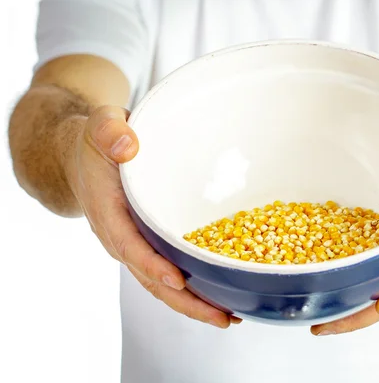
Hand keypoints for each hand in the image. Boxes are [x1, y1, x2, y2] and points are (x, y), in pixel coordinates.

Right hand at [65, 106, 239, 327]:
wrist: (85, 158)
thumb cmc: (98, 143)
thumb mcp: (100, 125)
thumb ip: (109, 132)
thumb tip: (127, 145)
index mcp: (108, 212)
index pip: (129, 244)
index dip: (152, 265)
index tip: (178, 281)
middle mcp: (120, 237)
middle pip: (150, 278)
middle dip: (185, 301)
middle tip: (221, 317)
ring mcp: (135, 245)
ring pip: (161, 284)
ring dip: (193, 303)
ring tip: (229, 317)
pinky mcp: (149, 243)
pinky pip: (168, 270)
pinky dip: (192, 288)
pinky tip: (220, 294)